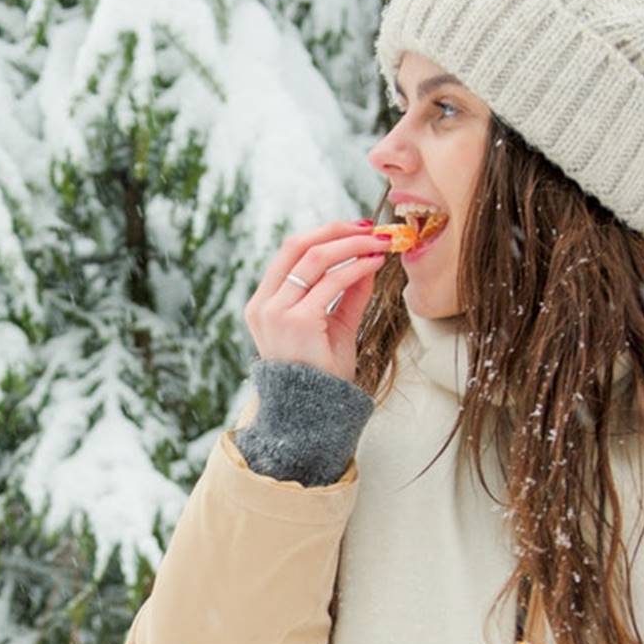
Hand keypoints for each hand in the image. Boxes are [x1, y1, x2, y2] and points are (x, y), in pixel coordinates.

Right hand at [244, 219, 391, 382]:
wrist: (315, 414)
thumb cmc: (322, 374)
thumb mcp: (335, 325)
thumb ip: (347, 293)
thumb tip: (366, 259)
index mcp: (264, 303)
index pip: (290, 252)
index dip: (325, 234)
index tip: (356, 229)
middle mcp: (264, 304)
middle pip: (298, 245)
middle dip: (337, 231)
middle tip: (371, 229)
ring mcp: (277, 312)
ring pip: (315, 258)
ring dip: (352, 245)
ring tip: (380, 243)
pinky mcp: (298, 321)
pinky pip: (331, 282)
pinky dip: (356, 267)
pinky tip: (375, 263)